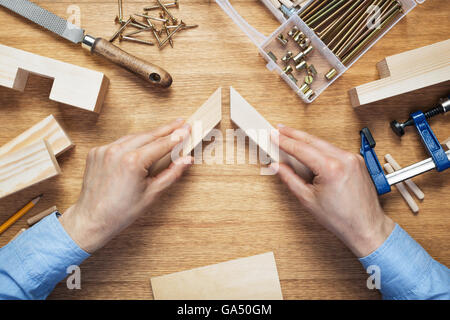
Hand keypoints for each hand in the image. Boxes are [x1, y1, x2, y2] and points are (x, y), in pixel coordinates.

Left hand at [60, 119, 192, 252]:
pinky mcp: (96, 152)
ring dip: (149, 135)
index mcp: (133, 162)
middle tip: (180, 123)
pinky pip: (118, 143)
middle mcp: (117, 151)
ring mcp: (104, 150)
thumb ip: (171, 174)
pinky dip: (131, 143)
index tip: (187, 128)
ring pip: (133, 137)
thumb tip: (187, 160)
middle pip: (148, 135)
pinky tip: (140, 146)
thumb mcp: (152, 194)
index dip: (176, 136)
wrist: (92, 219)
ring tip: (164, 132)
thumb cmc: (121, 211)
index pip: (161, 144)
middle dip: (166, 129)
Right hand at [271, 126, 394, 257]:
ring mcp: (353, 158)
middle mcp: (344, 158)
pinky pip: (334, 149)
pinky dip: (320, 148)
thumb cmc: (341, 218)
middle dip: (294, 134)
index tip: (274, 135)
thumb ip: (290, 179)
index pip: (301, 149)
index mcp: (331, 168)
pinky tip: (311, 150)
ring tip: (292, 138)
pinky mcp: (357, 160)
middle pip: (312, 140)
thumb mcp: (307, 199)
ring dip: (307, 141)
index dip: (284, 141)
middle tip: (280, 129)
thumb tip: (277, 166)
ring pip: (324, 143)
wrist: (366, 226)